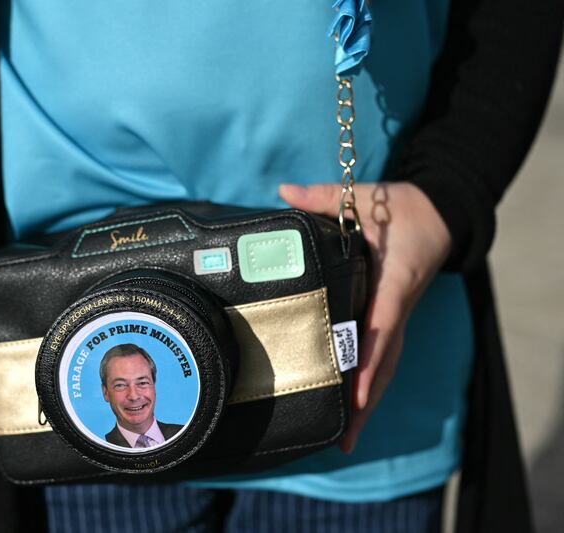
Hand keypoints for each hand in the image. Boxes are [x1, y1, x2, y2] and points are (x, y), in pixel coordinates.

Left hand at [279, 181, 451, 451]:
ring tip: (345, 438)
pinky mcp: (391, 318)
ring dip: (367, 402)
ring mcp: (396, 317)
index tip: (356, 399)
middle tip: (345, 441)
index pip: (380, 329)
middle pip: (384, 364)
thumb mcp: (365, 196)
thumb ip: (323, 197)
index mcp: (392, 283)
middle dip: (365, 403)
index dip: (368, 364)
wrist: (438, 213)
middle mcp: (396, 308)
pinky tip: (350, 405)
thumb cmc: (400, 208)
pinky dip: (368, 383)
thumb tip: (284, 191)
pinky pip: (381, 356)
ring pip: (384, 366)